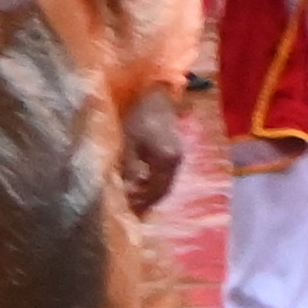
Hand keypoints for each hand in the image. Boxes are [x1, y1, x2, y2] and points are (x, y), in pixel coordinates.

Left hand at [117, 91, 184, 212]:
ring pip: (166, 181)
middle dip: (148, 201)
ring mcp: (178, 154)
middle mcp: (177, 160)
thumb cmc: (138, 117)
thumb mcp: (129, 143)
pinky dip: (154, 181)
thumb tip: (129, 191)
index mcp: (167, 160)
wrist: (155, 94)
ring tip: (136, 199)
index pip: (157, 190)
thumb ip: (130, 168)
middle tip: (132, 211)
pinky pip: (166, 172)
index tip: (130, 213)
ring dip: (152, 192)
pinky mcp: (174, 149)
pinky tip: (142, 182)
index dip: (144, 203)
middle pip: (164, 188)